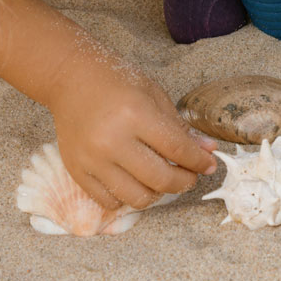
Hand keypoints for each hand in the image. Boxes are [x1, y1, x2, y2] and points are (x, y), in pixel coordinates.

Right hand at [48, 49, 215, 216]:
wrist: (70, 79)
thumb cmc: (116, 83)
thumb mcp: (154, 96)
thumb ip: (180, 127)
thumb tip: (208, 151)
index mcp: (135, 115)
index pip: (177, 149)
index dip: (199, 161)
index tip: (209, 165)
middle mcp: (113, 140)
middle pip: (161, 179)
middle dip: (184, 181)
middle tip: (189, 176)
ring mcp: (93, 159)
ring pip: (137, 198)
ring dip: (158, 193)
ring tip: (161, 178)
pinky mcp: (77, 171)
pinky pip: (109, 201)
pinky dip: (128, 197)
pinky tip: (135, 182)